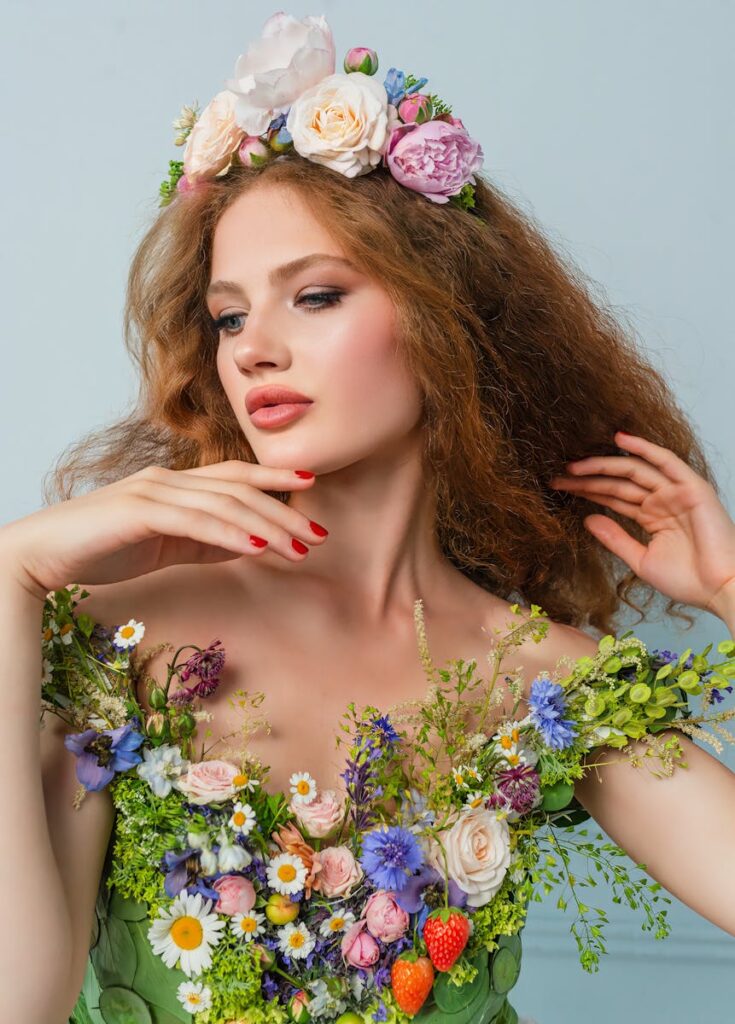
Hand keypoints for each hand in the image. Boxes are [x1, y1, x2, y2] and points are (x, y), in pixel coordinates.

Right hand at [0, 462, 326, 599]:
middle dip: (284, 511)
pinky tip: (256, 545)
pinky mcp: (138, 512)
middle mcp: (168, 480)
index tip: (311, 487)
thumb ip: (205, 539)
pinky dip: (229, 532)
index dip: (274, 478)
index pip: (235, 475)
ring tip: (298, 548)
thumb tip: (249, 541)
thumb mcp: (166, 544)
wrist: (43, 555)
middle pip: (239, 489)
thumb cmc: (102, 548)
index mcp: (175, 484)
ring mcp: (153, 492)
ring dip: (267, 526)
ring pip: (224, 503)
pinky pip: (194, 521)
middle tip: (319, 535)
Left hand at [548, 430, 734, 619]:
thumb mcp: (641, 560)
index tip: (560, 487)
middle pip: (618, 483)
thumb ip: (615, 538)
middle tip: (558, 477)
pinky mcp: (691, 487)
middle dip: (588, 479)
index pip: (613, 497)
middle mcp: (662, 501)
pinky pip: (665, 461)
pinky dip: (644, 447)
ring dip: (604, 465)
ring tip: (575, 464)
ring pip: (634, 471)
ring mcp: (676, 492)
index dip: (587, 491)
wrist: (720, 589)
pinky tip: (620, 439)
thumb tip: (588, 519)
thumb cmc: (688, 581)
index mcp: (652, 517)